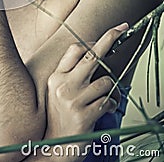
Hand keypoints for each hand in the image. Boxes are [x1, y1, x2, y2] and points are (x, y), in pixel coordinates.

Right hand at [45, 23, 127, 139]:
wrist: (54, 146)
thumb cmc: (60, 116)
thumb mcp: (58, 90)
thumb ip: (71, 72)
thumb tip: (93, 51)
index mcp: (56, 77)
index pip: (75, 49)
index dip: (94, 39)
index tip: (109, 32)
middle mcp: (63, 85)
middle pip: (91, 56)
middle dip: (109, 39)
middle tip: (122, 28)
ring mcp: (73, 101)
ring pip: (106, 81)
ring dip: (111, 89)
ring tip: (103, 98)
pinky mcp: (84, 116)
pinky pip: (108, 101)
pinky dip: (111, 104)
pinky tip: (104, 109)